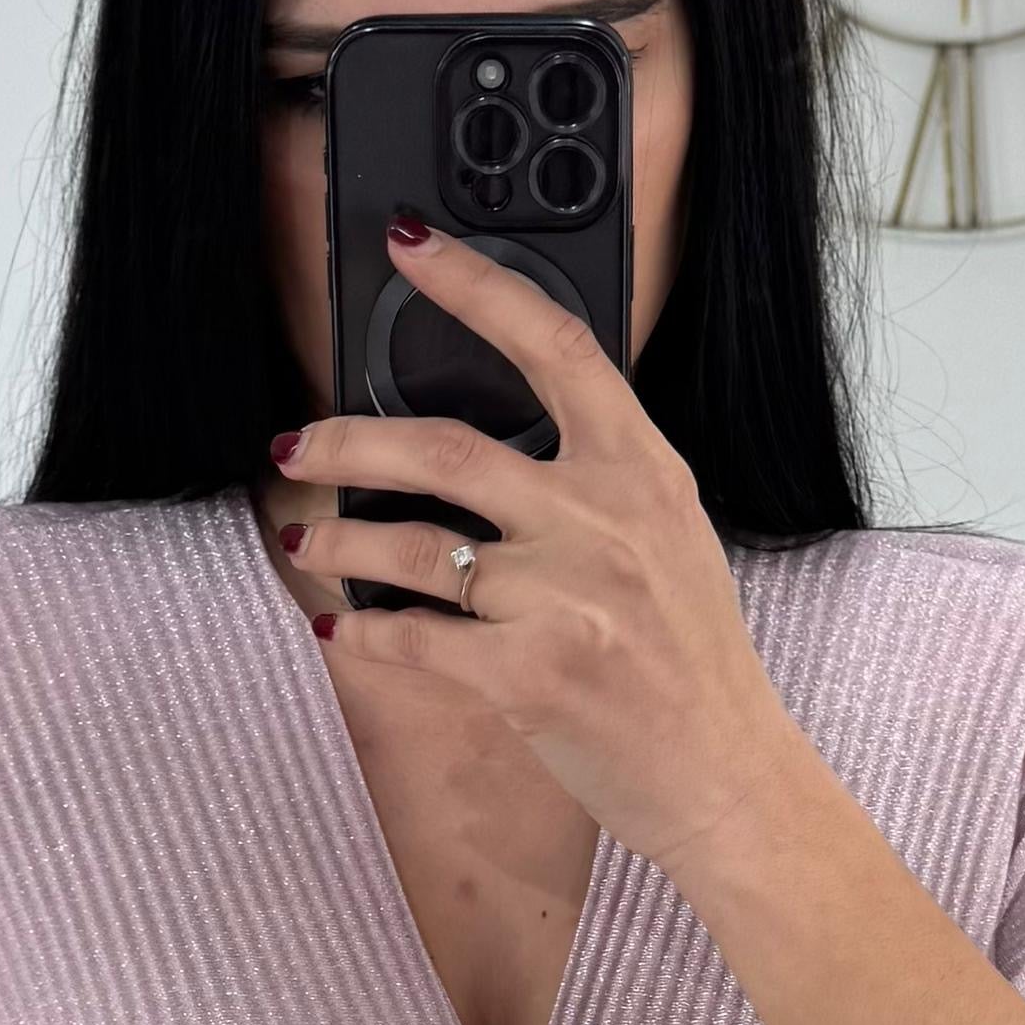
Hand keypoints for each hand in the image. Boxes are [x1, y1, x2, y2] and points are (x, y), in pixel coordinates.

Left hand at [268, 231, 811, 880]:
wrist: (728, 778)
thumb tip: (497, 441)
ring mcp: (563, 598)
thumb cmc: (693, 664)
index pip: (555, 345)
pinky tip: (341, 631)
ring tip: (307, 540)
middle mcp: (601, 521)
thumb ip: (599, 482)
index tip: (412, 246)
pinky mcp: (527, 675)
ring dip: (338, 540)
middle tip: (296, 441)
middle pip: (442, 447)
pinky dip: (363, 634)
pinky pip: (412, 638)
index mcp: (642, 471)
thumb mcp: (670, 540)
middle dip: (346, 439)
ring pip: (409, 546)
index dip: (475, 285)